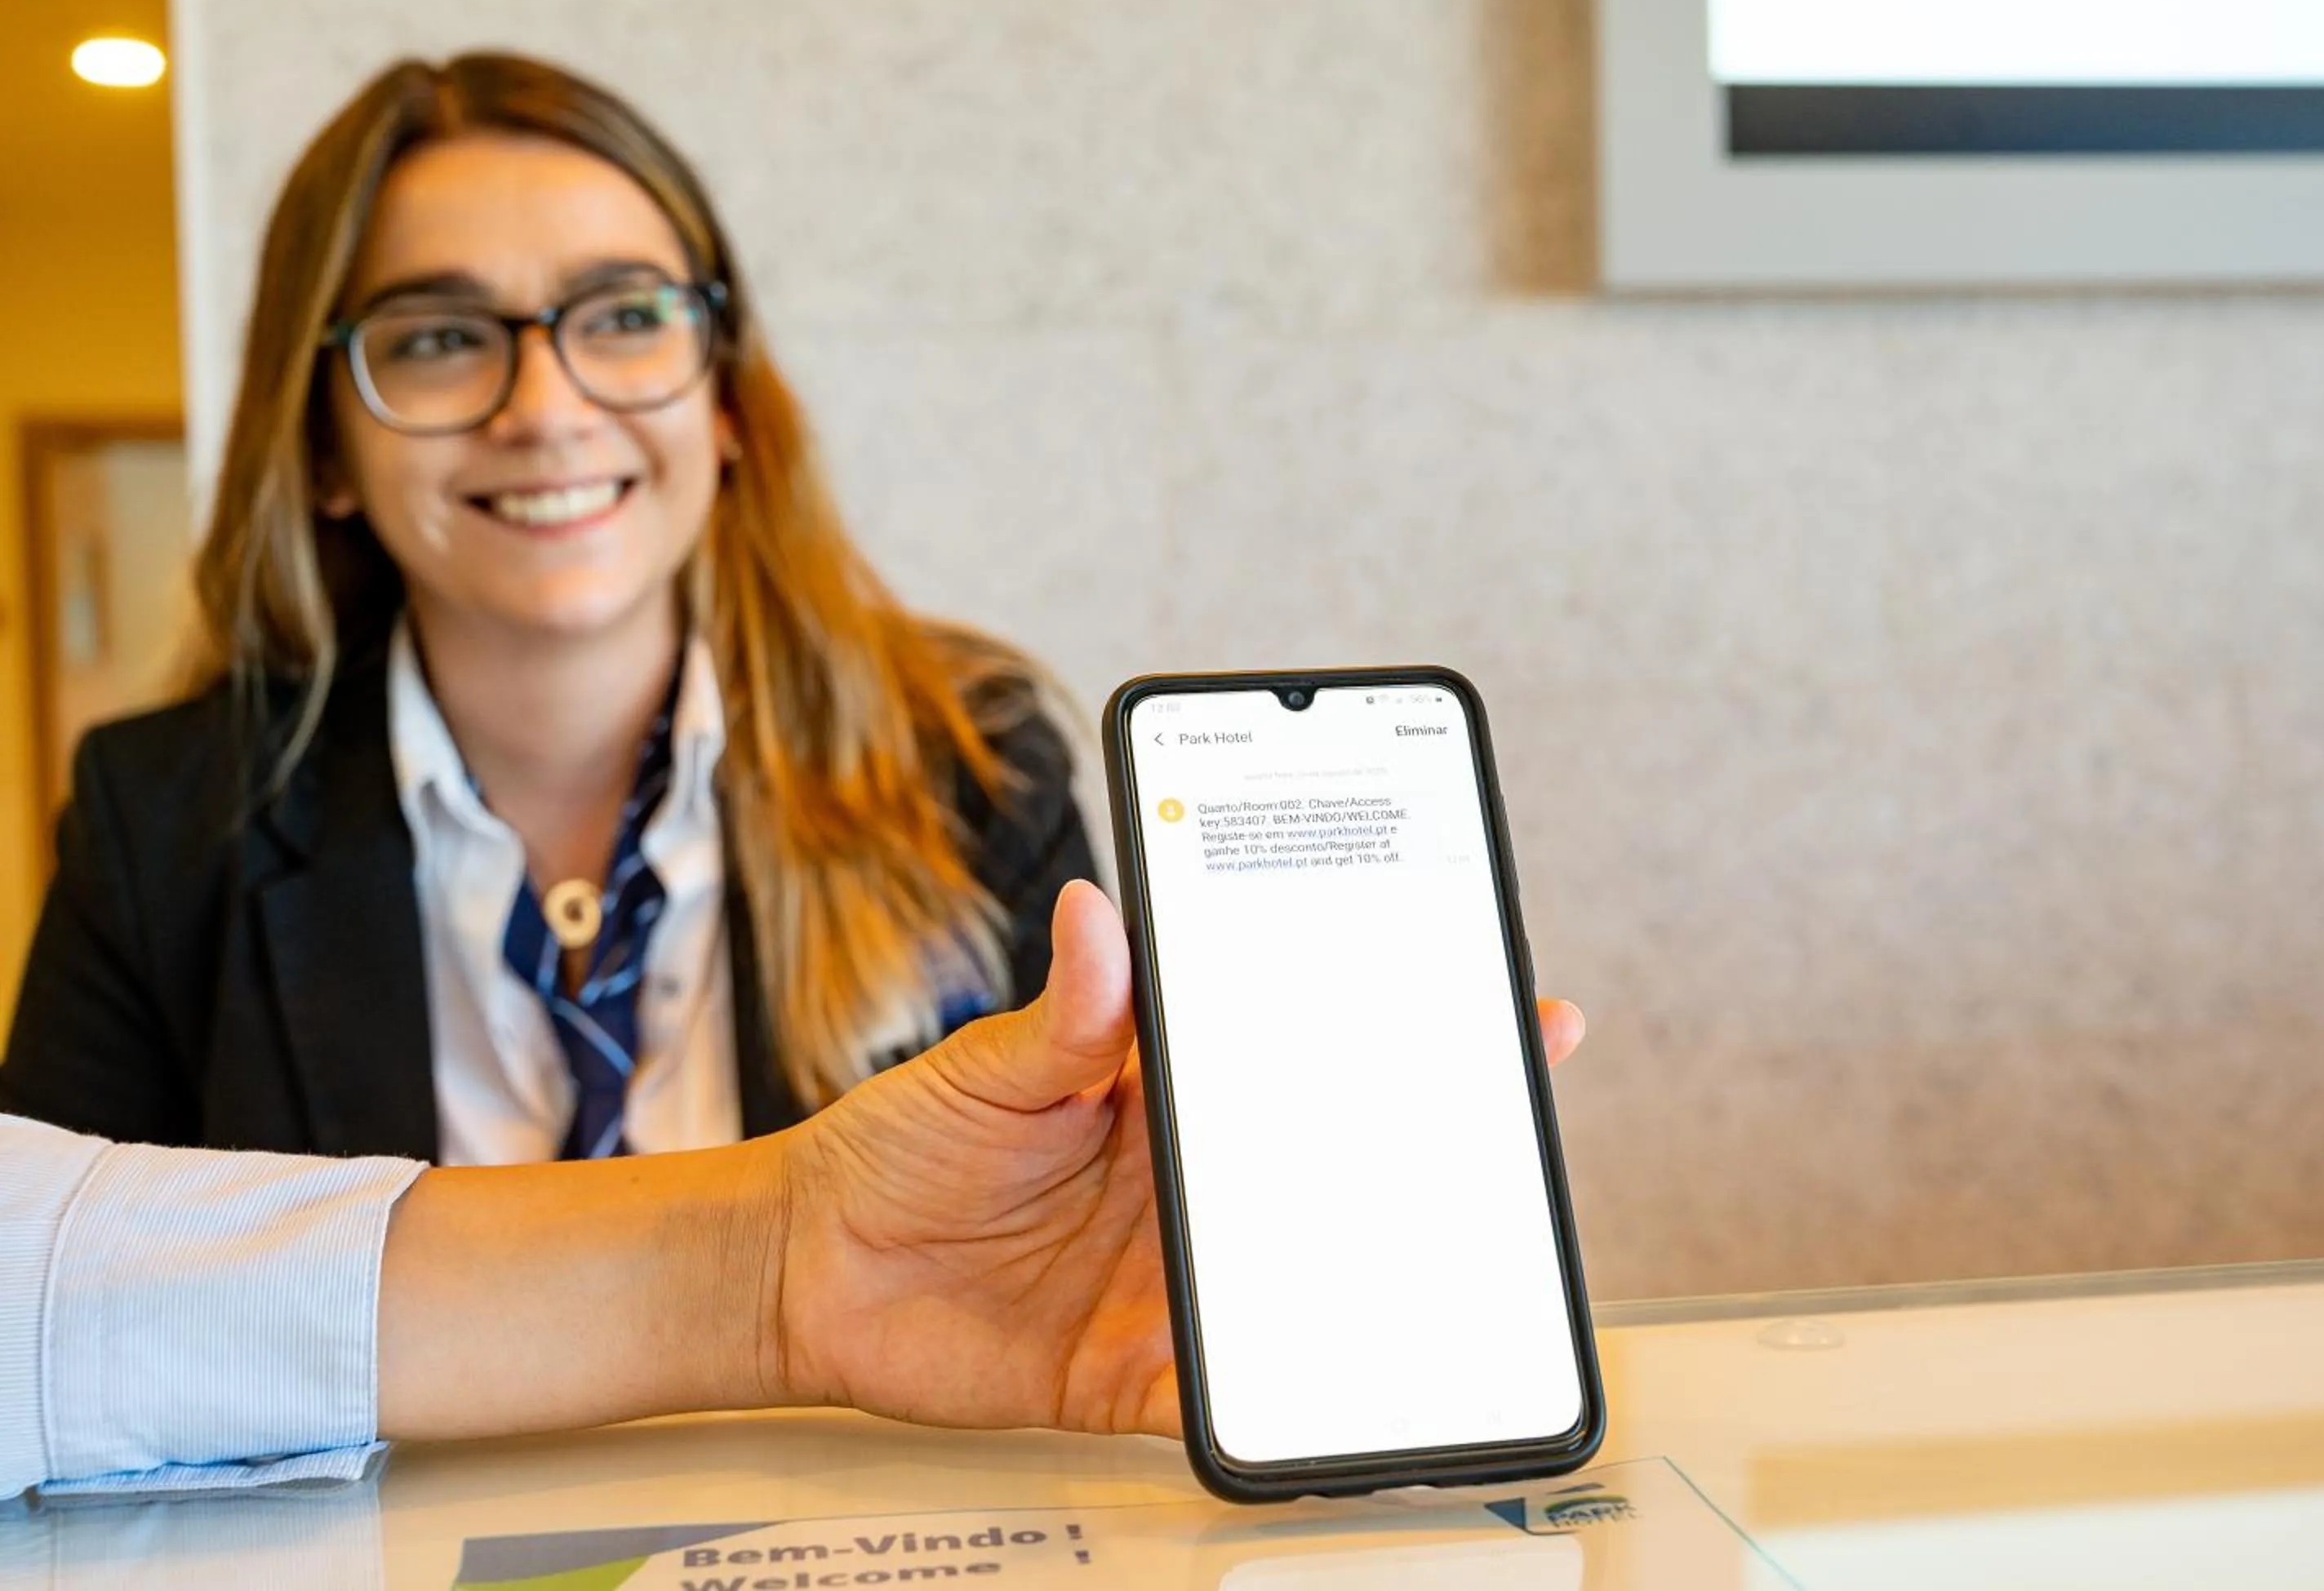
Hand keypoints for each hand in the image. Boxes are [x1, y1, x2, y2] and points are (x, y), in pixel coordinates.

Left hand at [763, 880, 1586, 1437]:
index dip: (1411, 1035)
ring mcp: (1175, 1281)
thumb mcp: (987, 1069)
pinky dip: (1282, 1409)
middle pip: (1336, 1173)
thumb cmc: (900, 1146)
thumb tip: (1099, 918)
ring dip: (1381, 1281)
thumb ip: (1063, 1017)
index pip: (1313, 1056)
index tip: (1510, 1011)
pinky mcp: (1136, 1370)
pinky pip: (1230, 1397)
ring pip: (1307, 1285)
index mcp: (1175, 1095)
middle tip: (1513, 1141)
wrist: (806, 1269)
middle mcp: (1194, 1188)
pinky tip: (1338, 1402)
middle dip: (1434, 1157)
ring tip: (1461, 1271)